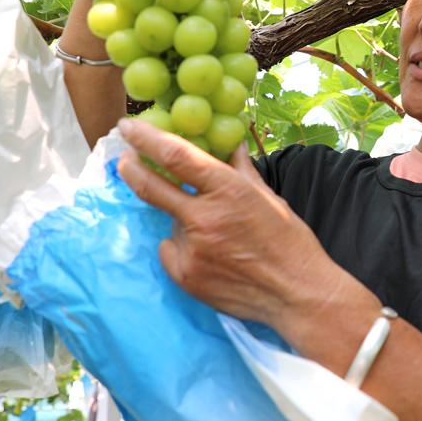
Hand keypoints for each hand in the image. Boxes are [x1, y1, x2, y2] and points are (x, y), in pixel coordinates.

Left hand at [114, 118, 366, 330]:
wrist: (296, 294)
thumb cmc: (289, 241)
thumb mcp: (269, 197)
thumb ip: (241, 170)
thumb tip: (231, 144)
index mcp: (228, 190)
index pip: (176, 155)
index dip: (146, 137)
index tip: (128, 126)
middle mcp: (204, 217)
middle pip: (149, 185)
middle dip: (130, 167)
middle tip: (125, 159)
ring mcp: (191, 249)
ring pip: (168, 221)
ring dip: (180, 218)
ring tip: (214, 233)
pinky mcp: (184, 275)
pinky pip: (170, 249)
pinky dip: (181, 246)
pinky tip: (209, 255)